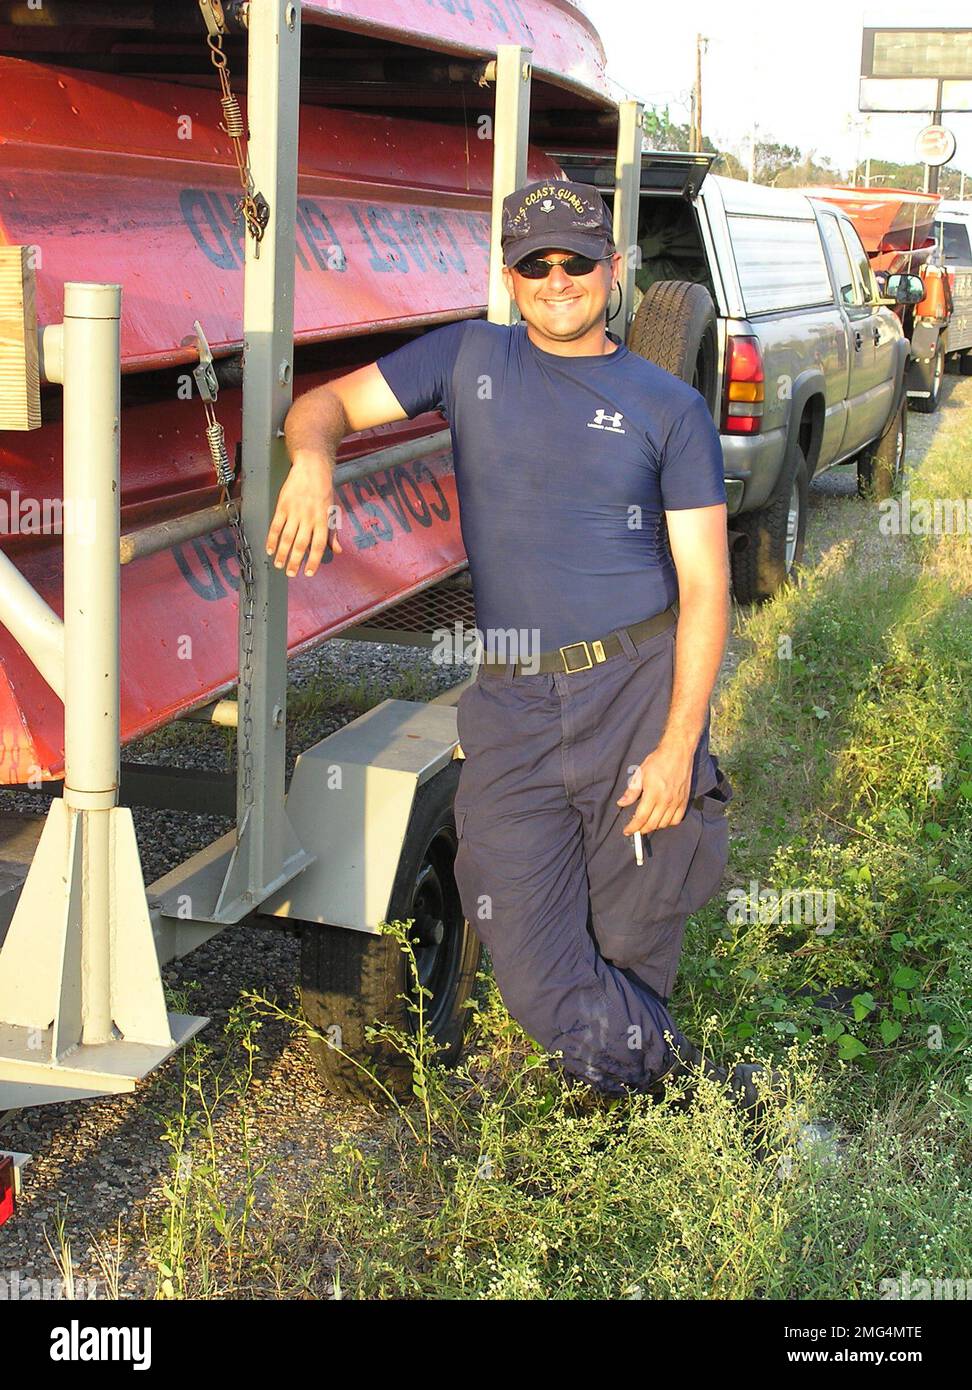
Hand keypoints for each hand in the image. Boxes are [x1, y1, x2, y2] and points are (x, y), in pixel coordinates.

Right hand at [265, 452, 341, 577]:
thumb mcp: (332, 511)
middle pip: (301, 544)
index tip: (308, 573)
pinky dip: (272, 539)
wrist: (312, 467)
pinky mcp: (283, 505)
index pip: (319, 545)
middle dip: (295, 561)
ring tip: (278, 564)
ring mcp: (295, 511)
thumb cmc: (324, 490)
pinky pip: (276, 526)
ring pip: (287, 537)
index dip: (314, 561)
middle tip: (290, 573)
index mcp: (323, 520)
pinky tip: (269, 549)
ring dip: (282, 553)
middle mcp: (309, 517)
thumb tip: (337, 551)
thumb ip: (332, 532)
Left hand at [616, 740, 693, 835]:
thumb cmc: (658, 761)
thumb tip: (621, 803)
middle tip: (635, 828)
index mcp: (653, 793)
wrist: (678, 752)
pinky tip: (662, 819)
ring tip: (647, 822)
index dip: (632, 827)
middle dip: (641, 829)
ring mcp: (677, 802)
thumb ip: (631, 791)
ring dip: (654, 826)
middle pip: (652, 824)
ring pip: (664, 824)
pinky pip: (677, 819)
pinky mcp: (684, 801)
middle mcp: (666, 800)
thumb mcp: (640, 774)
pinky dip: (668, 823)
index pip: (641, 817)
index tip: (627, 830)